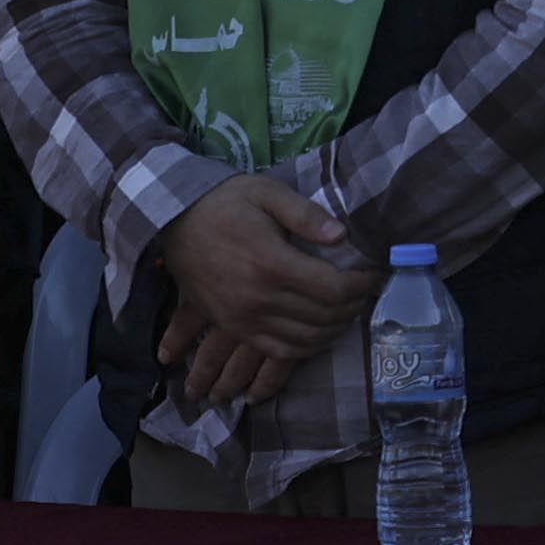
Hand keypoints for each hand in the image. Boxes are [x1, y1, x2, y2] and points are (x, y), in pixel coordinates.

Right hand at [150, 172, 378, 408]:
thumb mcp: (265, 193)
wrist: (172, 221)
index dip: (361, 285)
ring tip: (346, 312)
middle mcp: (260, 298)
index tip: (372, 274)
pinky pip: (278, 351)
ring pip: (306, 340)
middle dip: (353, 306)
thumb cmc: (223, 202)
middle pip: (324, 317)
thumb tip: (342, 236)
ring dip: (334, 330)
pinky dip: (305, 348)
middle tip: (364, 291)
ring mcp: (245, 319)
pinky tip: (317, 334)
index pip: (333, 288)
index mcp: (272, 263)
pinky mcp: (234, 328)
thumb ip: (305, 214)